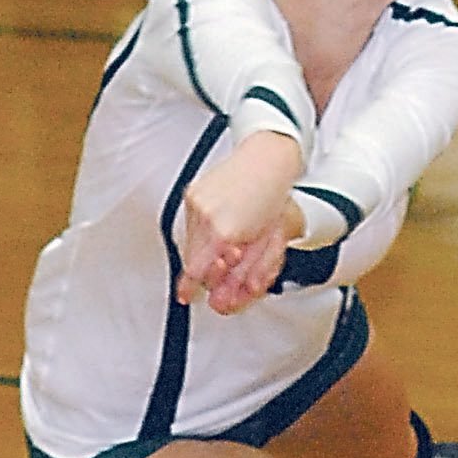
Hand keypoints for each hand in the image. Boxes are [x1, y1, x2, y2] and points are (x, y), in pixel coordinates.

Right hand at [175, 132, 302, 309]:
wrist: (266, 162)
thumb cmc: (271, 198)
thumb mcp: (261, 243)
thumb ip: (240, 272)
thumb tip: (223, 294)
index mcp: (224, 233)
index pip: (196, 269)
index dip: (189, 286)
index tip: (185, 295)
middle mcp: (205, 217)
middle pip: (190, 256)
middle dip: (201, 264)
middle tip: (217, 263)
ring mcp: (196, 202)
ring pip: (188, 238)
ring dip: (201, 245)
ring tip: (224, 236)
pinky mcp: (192, 192)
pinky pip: (189, 219)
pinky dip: (200, 226)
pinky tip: (218, 220)